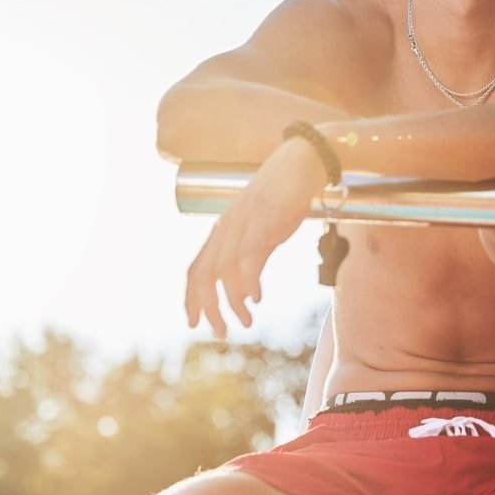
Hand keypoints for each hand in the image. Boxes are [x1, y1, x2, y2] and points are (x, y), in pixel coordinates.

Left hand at [185, 139, 327, 337]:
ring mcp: (243, 222)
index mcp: (222, 230)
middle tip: (221, 334)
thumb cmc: (284, 197)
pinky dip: (249, 279)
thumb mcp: (261, 229)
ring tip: (245, 323)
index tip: (193, 323)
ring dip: (232, 301)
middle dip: (208, 308)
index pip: (195, 269)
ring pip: (224, 270)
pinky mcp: (264, 219)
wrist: (304, 160)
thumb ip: (251, 257)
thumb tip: (247, 294)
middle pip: (204, 274)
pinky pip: (249, 254)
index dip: (190, 298)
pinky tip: (256, 298)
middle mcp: (226, 227)